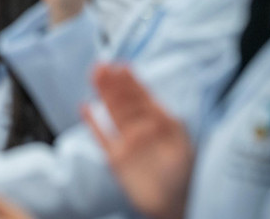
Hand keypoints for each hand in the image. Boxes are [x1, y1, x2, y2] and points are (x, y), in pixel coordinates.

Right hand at [83, 65, 192, 218]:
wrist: (173, 207)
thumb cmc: (184, 178)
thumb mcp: (182, 147)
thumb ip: (168, 125)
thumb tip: (153, 108)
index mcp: (160, 124)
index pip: (143, 97)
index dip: (132, 82)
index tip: (122, 66)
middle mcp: (142, 130)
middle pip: (124, 101)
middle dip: (114, 83)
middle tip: (101, 65)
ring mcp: (128, 143)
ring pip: (112, 113)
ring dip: (103, 94)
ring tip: (94, 75)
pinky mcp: (116, 159)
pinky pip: (101, 137)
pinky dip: (92, 123)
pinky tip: (84, 107)